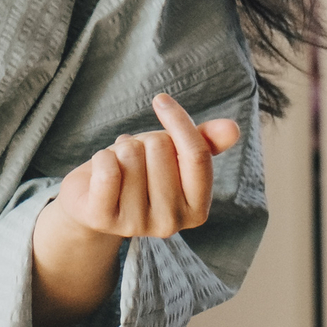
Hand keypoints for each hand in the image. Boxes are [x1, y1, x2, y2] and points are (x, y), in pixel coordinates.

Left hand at [29, 94, 243, 324]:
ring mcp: (135, 225)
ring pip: (130, 155)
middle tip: (136, 159)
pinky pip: (107, 168)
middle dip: (144, 142)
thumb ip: (205, 142)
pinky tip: (101, 172)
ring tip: (119, 168)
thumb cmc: (141, 172)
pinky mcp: (102, 220)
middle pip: (161, 149)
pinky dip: (101, 157)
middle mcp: (171, 224)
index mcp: (198, 209)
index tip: (161, 100)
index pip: (198, 155)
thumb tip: (233, 128)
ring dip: (120, 151)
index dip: (179, 121)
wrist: (94, 200)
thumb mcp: (175, 154)